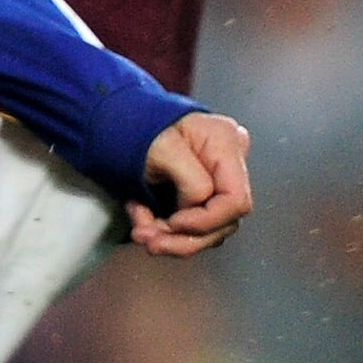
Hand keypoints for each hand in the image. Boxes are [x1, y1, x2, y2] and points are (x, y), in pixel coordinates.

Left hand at [128, 111, 251, 256]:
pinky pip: (192, 229)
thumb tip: (196, 206)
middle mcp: (229, 166)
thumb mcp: (162, 147)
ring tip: (140, 232)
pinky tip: (142, 219)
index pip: (236, 200)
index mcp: (227, 145)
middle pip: (223, 222)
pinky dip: (165, 232)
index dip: (207, 221)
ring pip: (207, 232)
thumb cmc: (143, 126)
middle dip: (183, 238)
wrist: (125, 122)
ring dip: (171, 239)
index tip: (173, 223)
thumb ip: (190, 178)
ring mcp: (218, 185)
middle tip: (148, 240)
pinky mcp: (202, 200)